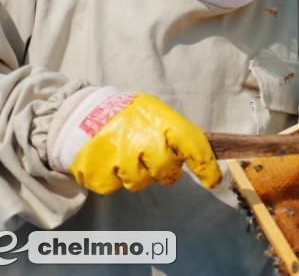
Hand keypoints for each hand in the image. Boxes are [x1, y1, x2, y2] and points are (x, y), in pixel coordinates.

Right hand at [63, 91, 220, 193]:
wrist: (86, 111)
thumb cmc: (131, 116)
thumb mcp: (157, 113)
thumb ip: (178, 134)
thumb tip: (204, 158)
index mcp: (162, 121)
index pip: (193, 147)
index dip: (206, 167)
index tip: (213, 182)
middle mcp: (143, 139)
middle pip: (166, 173)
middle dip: (164, 170)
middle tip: (152, 157)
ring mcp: (118, 156)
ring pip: (139, 183)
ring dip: (136, 173)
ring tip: (125, 153)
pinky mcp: (95, 170)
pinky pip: (113, 187)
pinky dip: (111, 177)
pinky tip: (108, 159)